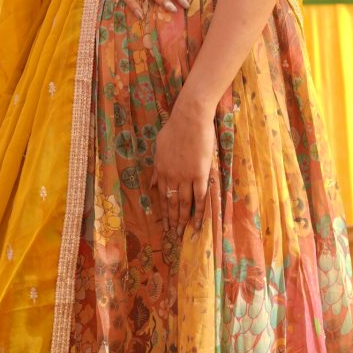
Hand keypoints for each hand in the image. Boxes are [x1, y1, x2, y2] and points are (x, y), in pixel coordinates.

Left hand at [152, 100, 215, 236]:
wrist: (189, 118)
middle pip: (172, 203)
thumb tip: (151, 183)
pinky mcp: (200, 174)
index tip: (165, 223)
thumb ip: (156, 167)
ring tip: (183, 234)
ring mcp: (186, 176)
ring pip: (184, 204)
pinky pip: (200, 197)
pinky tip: (198, 223)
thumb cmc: (174, 128)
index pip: (162, 195)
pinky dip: (199, 212)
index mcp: (161, 170)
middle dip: (172, 220)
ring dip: (183, 220)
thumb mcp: (159, 147)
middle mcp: (172, 176)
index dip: (164, 211)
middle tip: (174, 235)